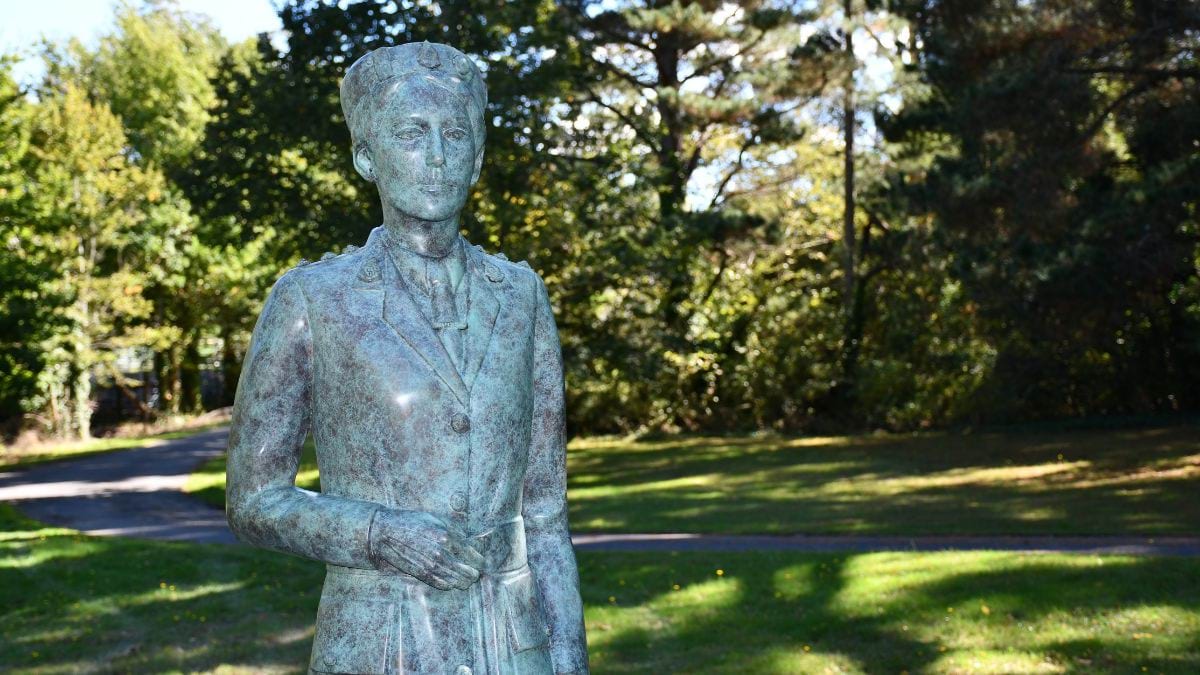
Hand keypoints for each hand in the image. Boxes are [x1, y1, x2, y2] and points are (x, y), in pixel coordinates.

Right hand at [368, 509, 485, 589]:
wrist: (385, 532)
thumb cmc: (412, 522)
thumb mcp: (436, 520)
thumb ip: (455, 531)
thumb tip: (470, 542)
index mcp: (447, 536)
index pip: (472, 554)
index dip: (479, 560)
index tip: (481, 562)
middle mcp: (440, 552)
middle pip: (466, 570)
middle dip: (473, 573)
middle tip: (475, 573)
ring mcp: (430, 564)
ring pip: (455, 580)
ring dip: (463, 581)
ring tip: (466, 581)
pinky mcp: (420, 573)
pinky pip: (440, 584)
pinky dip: (448, 584)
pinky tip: (452, 583)